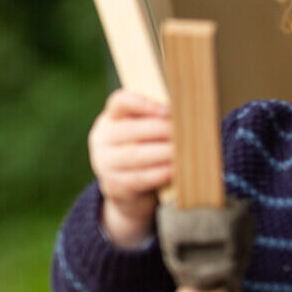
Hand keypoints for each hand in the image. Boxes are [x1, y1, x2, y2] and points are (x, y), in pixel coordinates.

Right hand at [89, 89, 171, 247]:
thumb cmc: (142, 149)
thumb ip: (156, 119)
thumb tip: (186, 114)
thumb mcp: (142, 131)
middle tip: (185, 131)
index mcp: (111, 118)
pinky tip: (175, 170)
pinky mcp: (115, 185)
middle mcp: (104, 139)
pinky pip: (139, 178)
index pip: (121, 102)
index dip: (143, 104)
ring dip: (162, 152)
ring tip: (183, 151)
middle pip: (131, 129)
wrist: (125, 189)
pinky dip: (160, 173)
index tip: (168, 110)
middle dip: (161, 130)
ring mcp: (105, 163)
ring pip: (135, 154)